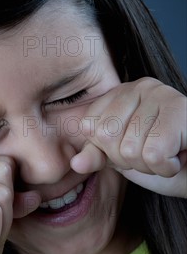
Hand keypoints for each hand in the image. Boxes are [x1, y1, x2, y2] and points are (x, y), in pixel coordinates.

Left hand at [70, 78, 186, 197]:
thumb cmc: (165, 159)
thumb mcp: (122, 158)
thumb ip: (97, 155)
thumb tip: (76, 163)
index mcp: (120, 93)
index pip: (89, 126)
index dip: (108, 151)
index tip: (134, 148)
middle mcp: (140, 86)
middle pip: (107, 137)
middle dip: (129, 160)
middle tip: (153, 154)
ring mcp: (162, 94)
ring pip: (130, 148)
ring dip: (150, 166)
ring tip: (168, 154)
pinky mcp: (181, 110)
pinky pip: (153, 154)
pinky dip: (166, 168)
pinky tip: (179, 157)